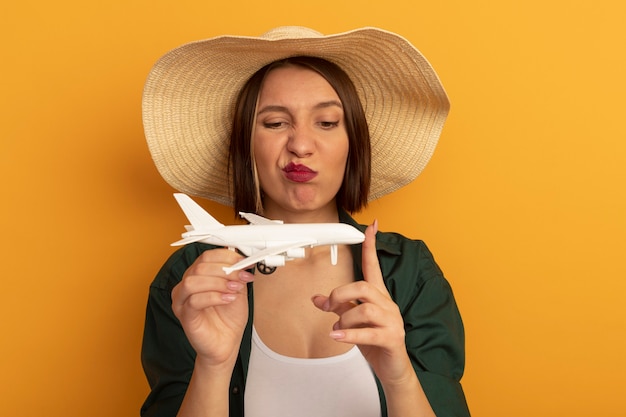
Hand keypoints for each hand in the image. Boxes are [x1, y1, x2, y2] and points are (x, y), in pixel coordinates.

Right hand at [171, 249, 252, 367]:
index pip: (206, 256)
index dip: (227, 256)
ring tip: (235, 289)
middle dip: (226, 269)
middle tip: (242, 276)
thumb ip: (237, 274)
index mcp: (198, 275)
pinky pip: (194, 301)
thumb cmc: (229, 318)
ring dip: (219, 282)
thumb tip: (243, 258)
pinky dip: (214, 297)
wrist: (226, 343)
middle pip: (200, 266)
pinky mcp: (184, 315)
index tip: (244, 262)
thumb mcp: (238, 289)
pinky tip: (228, 299)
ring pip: (193, 281)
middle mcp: (186, 285)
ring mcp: (182, 300)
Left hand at [312, 221, 413, 384]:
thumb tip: (317, 298)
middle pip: (363, 286)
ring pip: (365, 309)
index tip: (370, 227)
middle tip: (328, 305)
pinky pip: (368, 333)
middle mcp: (387, 304)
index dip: (371, 246)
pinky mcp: (392, 338)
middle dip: (340, 293)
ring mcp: (392, 321)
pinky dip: (349, 335)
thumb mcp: (353, 322)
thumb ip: (338, 308)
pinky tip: (337, 336)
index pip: (373, 266)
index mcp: (378, 296)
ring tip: (338, 328)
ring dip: (345, 318)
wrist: (393, 368)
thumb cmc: (375, 342)